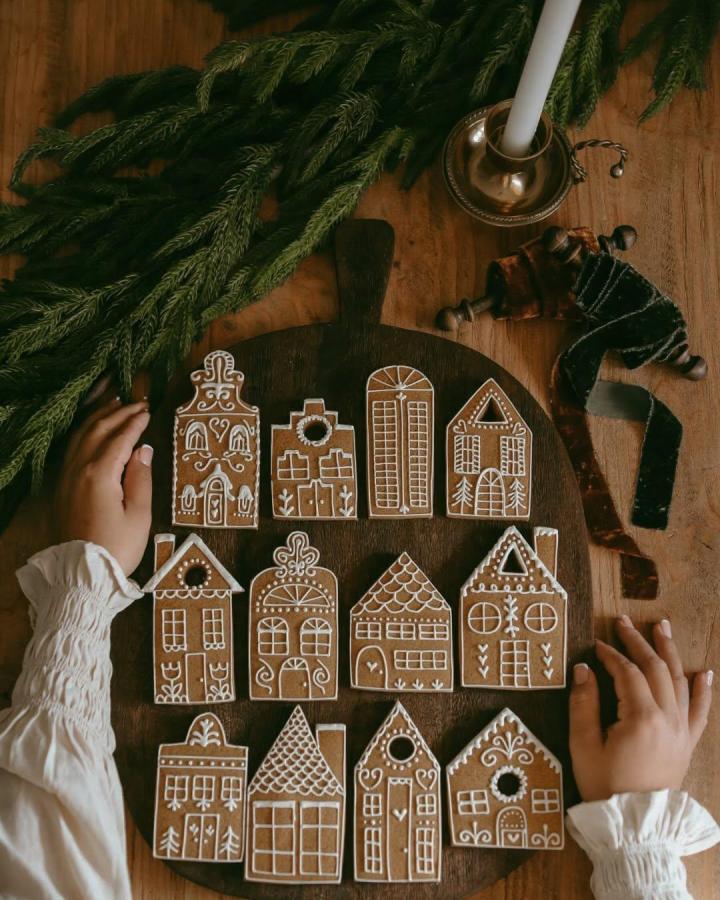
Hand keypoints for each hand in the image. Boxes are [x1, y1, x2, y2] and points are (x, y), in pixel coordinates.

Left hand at [56, 398, 152, 574]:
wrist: (83, 575)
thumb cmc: (117, 548)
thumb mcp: (139, 515)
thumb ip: (141, 478)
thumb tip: (143, 450)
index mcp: (100, 475)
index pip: (119, 438)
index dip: (135, 423)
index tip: (148, 411)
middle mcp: (79, 470)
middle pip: (98, 430)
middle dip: (118, 414)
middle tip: (137, 404)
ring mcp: (66, 478)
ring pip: (81, 436)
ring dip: (98, 418)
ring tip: (113, 405)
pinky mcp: (61, 487)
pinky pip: (72, 449)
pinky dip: (84, 433)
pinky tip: (92, 430)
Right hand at [569, 616, 712, 801]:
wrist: (634, 826)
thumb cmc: (604, 787)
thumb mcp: (583, 746)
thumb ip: (583, 704)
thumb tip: (583, 669)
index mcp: (641, 718)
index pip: (627, 673)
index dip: (611, 655)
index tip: (596, 644)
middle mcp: (667, 719)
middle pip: (655, 669)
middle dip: (638, 642)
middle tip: (624, 622)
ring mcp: (681, 731)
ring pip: (679, 682)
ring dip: (669, 652)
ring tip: (663, 627)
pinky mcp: (686, 744)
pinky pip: (700, 712)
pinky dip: (703, 690)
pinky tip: (704, 672)